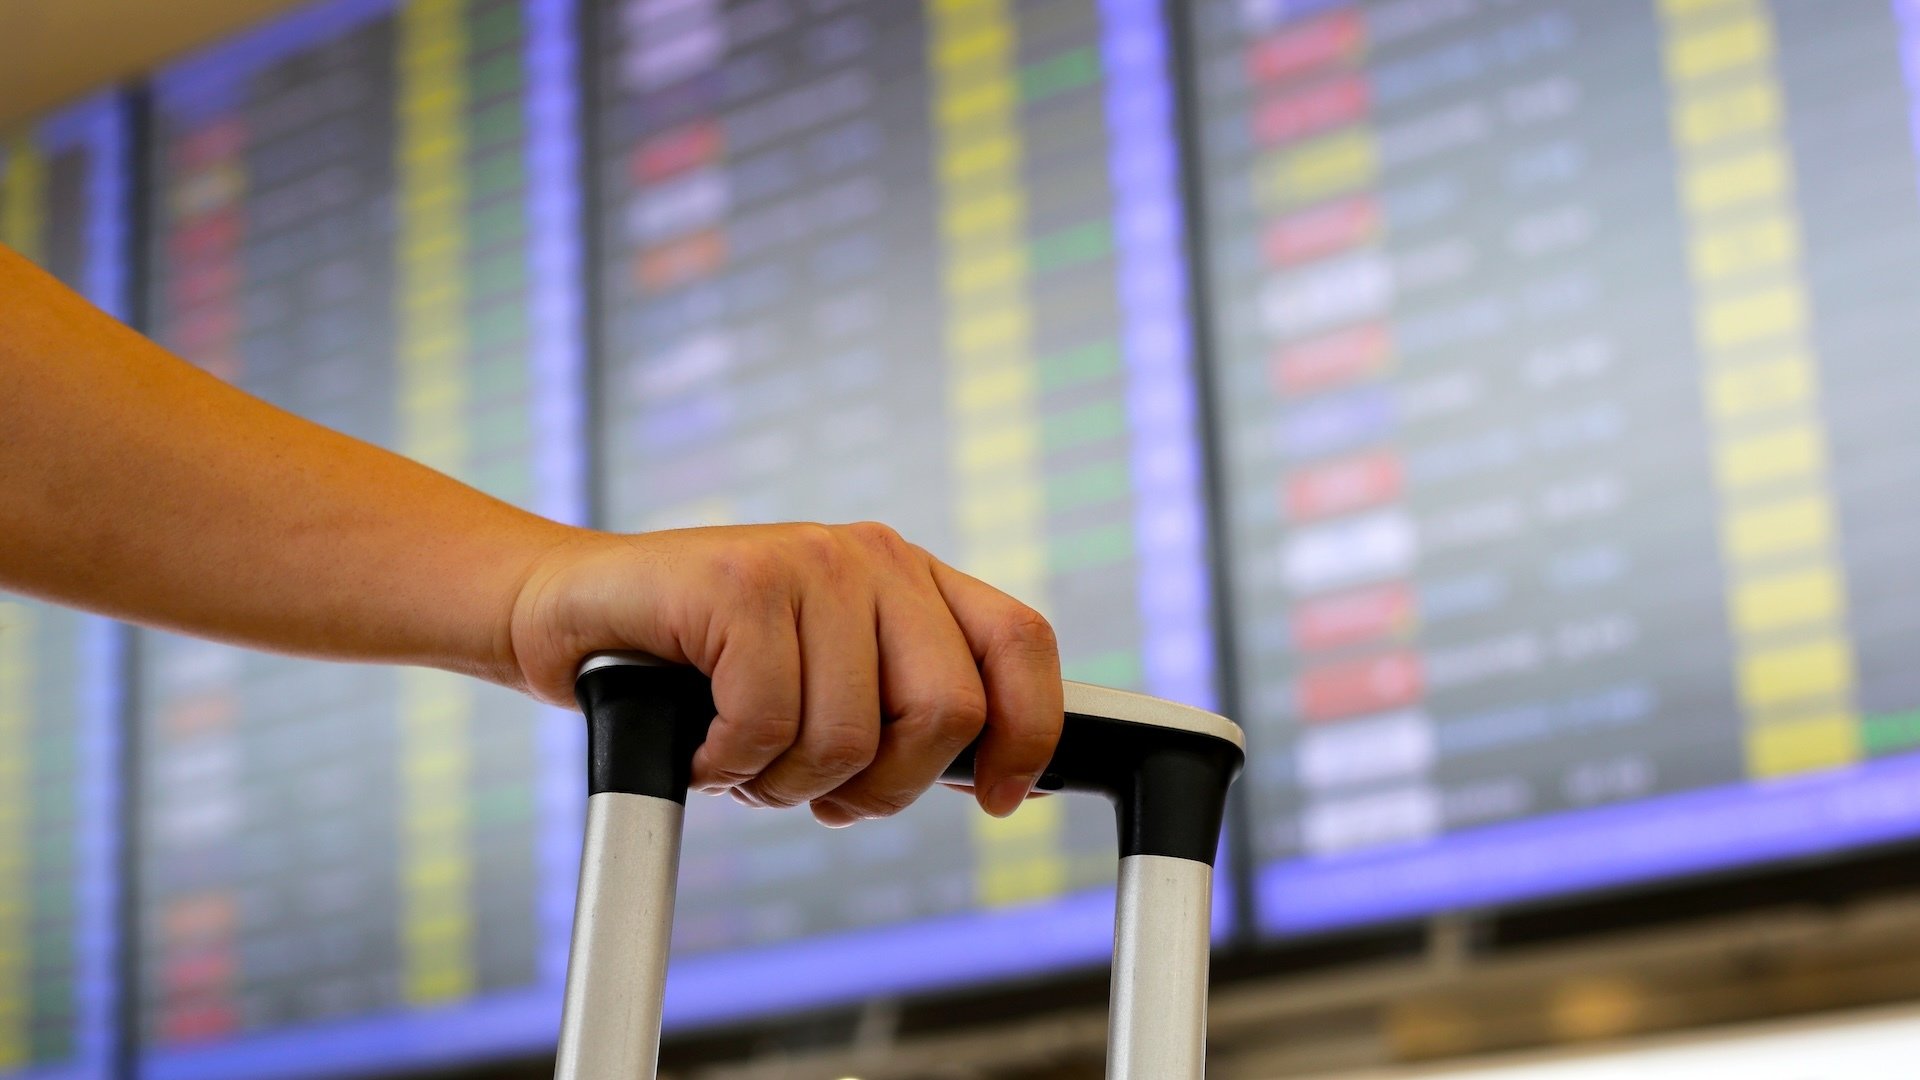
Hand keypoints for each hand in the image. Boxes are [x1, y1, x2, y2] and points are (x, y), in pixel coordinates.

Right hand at [506, 522, 1062, 824]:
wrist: (570, 614)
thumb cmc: (701, 667)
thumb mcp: (823, 679)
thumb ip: (899, 705)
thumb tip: (986, 779)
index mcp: (910, 578)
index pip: (1020, 643)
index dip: (1026, 733)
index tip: (995, 800)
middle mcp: (872, 557)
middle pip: (946, 711)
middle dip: (881, 788)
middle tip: (817, 795)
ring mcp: (808, 561)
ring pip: (850, 736)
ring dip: (786, 785)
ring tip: (740, 756)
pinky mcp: (740, 584)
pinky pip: (768, 724)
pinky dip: (727, 764)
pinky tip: (701, 743)